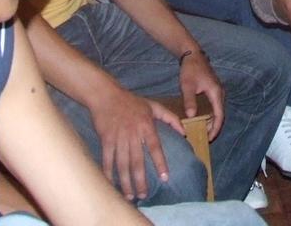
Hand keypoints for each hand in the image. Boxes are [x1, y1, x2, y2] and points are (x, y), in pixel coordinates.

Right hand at [89, 85, 183, 200]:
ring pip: (122, 164)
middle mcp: (133, 133)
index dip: (160, 163)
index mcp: (146, 125)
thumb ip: (170, 118)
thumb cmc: (131, 101)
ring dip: (125, 181)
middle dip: (140, 180)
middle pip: (137, 161)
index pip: (155, 147)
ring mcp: (118, 137)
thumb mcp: (153, 105)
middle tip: (143, 196)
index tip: (164, 178)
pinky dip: (108, 173)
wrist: (106, 95)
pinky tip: (111, 184)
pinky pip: (107, 159)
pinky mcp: (106, 139)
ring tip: (130, 196)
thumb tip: (184, 132)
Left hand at [178, 50, 225, 138]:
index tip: (209, 139)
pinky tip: (201, 119)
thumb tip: (191, 116)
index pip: (219, 115)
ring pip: (217, 111)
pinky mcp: (213, 90)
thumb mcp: (187, 86)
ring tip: (202, 131)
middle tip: (203, 138)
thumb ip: (189, 101)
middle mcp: (220, 93)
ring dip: (211, 121)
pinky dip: (210, 115)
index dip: (215, 128)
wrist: (192, 54)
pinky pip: (214, 106)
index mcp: (216, 93)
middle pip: (220, 115)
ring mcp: (218, 91)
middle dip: (213, 127)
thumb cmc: (190, 69)